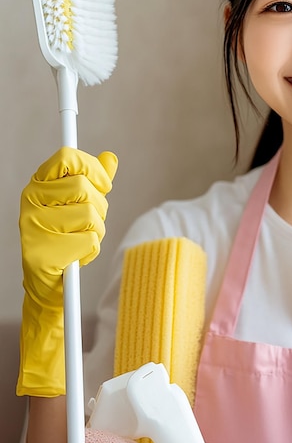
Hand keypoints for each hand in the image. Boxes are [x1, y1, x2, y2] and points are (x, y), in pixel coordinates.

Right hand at [17, 147, 117, 396]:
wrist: (51, 284)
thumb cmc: (68, 238)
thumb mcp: (82, 204)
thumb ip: (95, 180)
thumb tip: (111, 157)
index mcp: (38, 185)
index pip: (68, 157)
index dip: (93, 169)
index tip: (103, 185)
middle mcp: (30, 202)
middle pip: (84, 187)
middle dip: (99, 207)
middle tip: (89, 223)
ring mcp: (32, 227)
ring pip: (90, 214)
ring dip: (97, 231)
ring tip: (81, 240)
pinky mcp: (41, 252)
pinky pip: (90, 239)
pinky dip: (92, 250)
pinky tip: (77, 256)